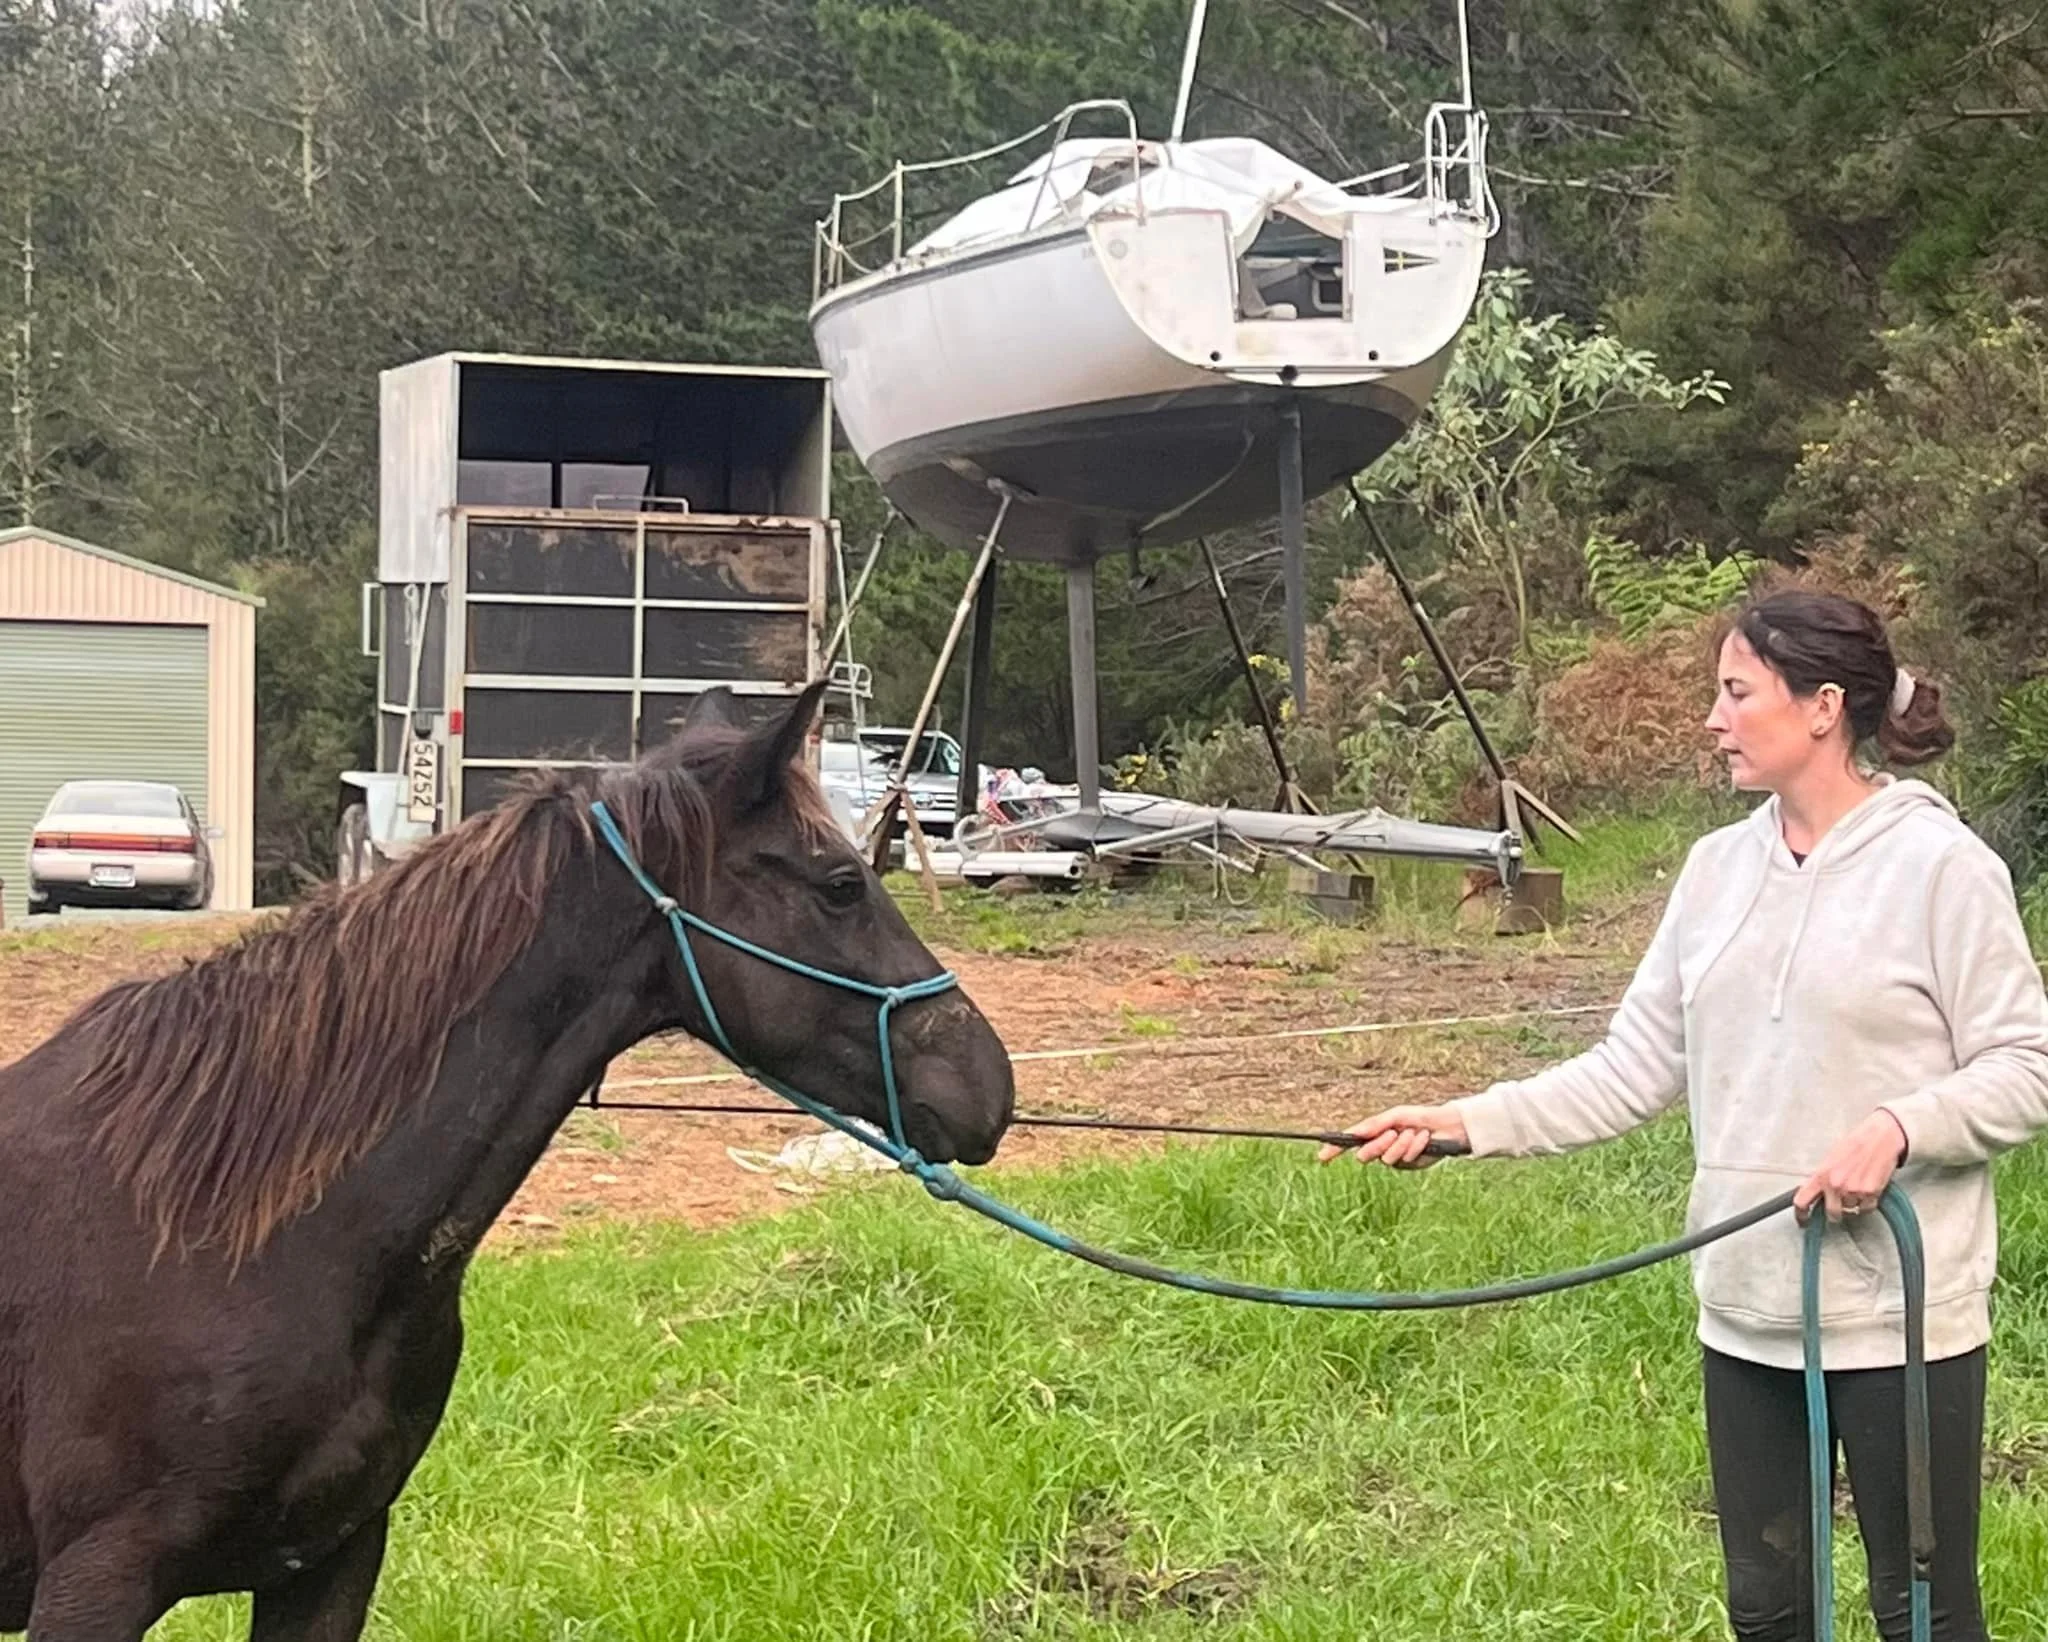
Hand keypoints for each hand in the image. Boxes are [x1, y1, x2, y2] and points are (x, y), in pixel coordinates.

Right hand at [1317, 1104, 1468, 1168]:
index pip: (1349, 1143)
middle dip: (1378, 1144)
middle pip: (1365, 1154)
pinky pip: (1404, 1160)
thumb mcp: (1393, 1117)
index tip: (1322, 1156)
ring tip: (1415, 1133)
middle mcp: (1381, 1148)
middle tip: (1392, 1133)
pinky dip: (1414, 1147)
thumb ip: (1374, 1125)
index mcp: (1374, 1133)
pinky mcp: (1409, 1166)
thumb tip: (1355, 1133)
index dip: (1334, 1150)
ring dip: (1401, 1144)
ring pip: (1386, 1158)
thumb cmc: (1418, 1116)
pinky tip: (1424, 1140)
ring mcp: (1394, 1159)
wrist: (1445, 1125)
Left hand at [1794, 1110, 1908, 1223]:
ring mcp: (1853, 1191)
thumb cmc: (1855, 1145)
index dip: (1801, 1215)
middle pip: (1831, 1214)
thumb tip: (1816, 1194)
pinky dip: (1867, 1203)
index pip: (1802, 1201)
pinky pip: (1866, 1209)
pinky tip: (1868, 1189)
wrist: (1879, 1138)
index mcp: (1821, 1175)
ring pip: (1850, 1210)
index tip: (1803, 1222)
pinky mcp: (1871, 1193)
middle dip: (1835, 1212)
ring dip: (1853, 1204)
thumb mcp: (1830, 1159)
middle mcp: (1835, 1185)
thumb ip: (1822, 1178)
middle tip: (1840, 1203)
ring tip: (1857, 1185)